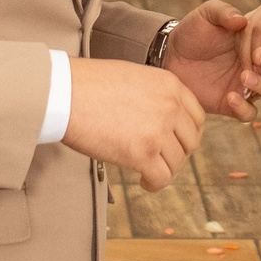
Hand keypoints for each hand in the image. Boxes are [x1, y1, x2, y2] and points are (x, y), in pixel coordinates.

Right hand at [62, 58, 203, 190]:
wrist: (63, 92)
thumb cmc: (87, 84)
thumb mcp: (133, 76)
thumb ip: (153, 94)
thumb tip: (160, 116)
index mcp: (169, 84)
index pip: (196, 116)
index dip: (187, 134)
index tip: (176, 142)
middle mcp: (170, 106)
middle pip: (190, 141)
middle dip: (177, 153)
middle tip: (162, 158)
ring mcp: (158, 130)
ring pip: (177, 162)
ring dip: (164, 169)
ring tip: (148, 171)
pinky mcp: (143, 153)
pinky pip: (162, 178)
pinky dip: (154, 183)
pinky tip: (144, 181)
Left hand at [159, 0, 260, 119]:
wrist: (169, 55)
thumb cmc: (191, 31)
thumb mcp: (206, 14)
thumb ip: (223, 11)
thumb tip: (242, 20)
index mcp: (255, 39)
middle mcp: (255, 62)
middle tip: (257, 61)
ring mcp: (246, 83)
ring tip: (244, 77)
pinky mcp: (232, 102)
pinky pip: (249, 112)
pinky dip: (244, 108)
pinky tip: (230, 97)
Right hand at [245, 4, 260, 78]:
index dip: (257, 48)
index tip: (257, 71)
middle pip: (252, 25)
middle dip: (249, 51)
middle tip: (250, 74)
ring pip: (246, 28)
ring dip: (246, 50)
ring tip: (252, 71)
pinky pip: (248, 32)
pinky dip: (248, 48)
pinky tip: (252, 64)